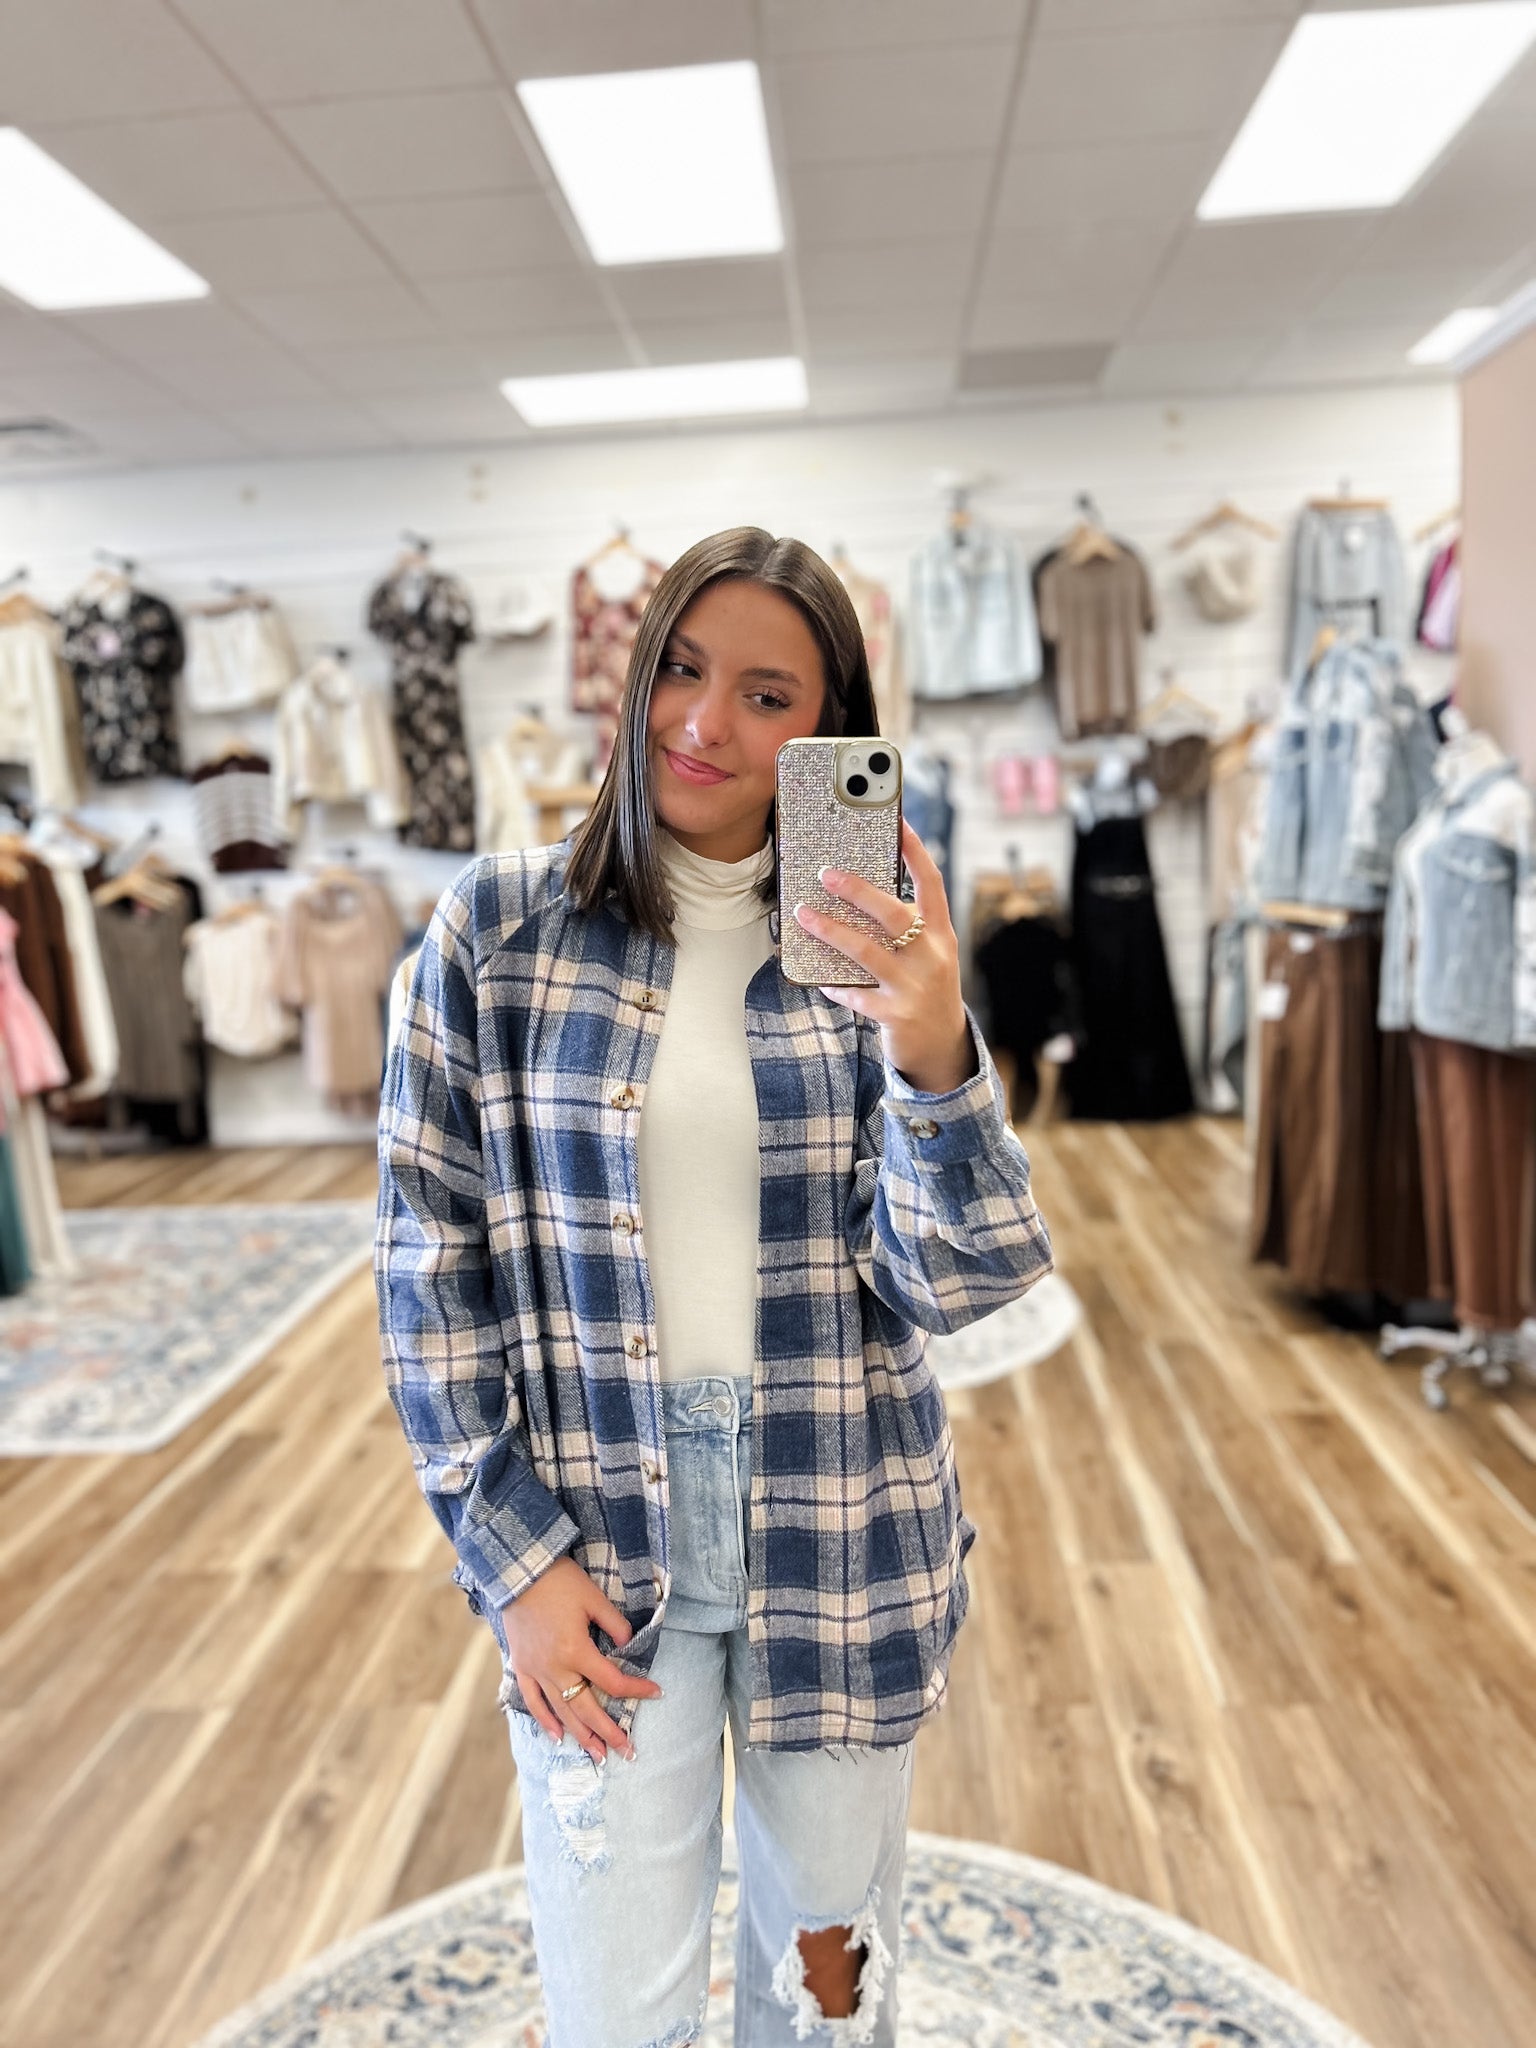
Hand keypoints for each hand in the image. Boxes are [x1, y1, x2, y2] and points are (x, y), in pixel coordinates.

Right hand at [502, 1555, 662, 1762]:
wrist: (518, 1571)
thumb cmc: (560, 1581)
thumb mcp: (594, 1598)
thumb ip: (615, 1624)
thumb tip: (629, 1645)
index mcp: (577, 1651)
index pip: (613, 1681)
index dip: (637, 1690)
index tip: (657, 1692)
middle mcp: (556, 1668)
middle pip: (587, 1708)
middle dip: (609, 1732)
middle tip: (628, 1752)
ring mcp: (536, 1670)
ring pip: (561, 1711)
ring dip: (581, 1735)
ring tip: (597, 1755)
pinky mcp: (521, 1666)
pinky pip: (533, 1701)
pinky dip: (545, 1720)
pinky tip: (557, 1736)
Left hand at [793, 819, 976, 1094]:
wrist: (942, 1046)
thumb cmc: (925, 986)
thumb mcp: (926, 952)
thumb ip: (903, 925)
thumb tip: (856, 889)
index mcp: (941, 932)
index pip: (932, 882)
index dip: (915, 850)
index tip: (898, 821)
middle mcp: (933, 955)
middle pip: (894, 913)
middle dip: (858, 891)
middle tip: (826, 873)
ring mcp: (916, 986)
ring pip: (868, 951)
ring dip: (832, 931)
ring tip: (804, 914)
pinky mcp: (896, 1014)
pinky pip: (857, 994)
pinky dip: (836, 984)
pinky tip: (820, 978)